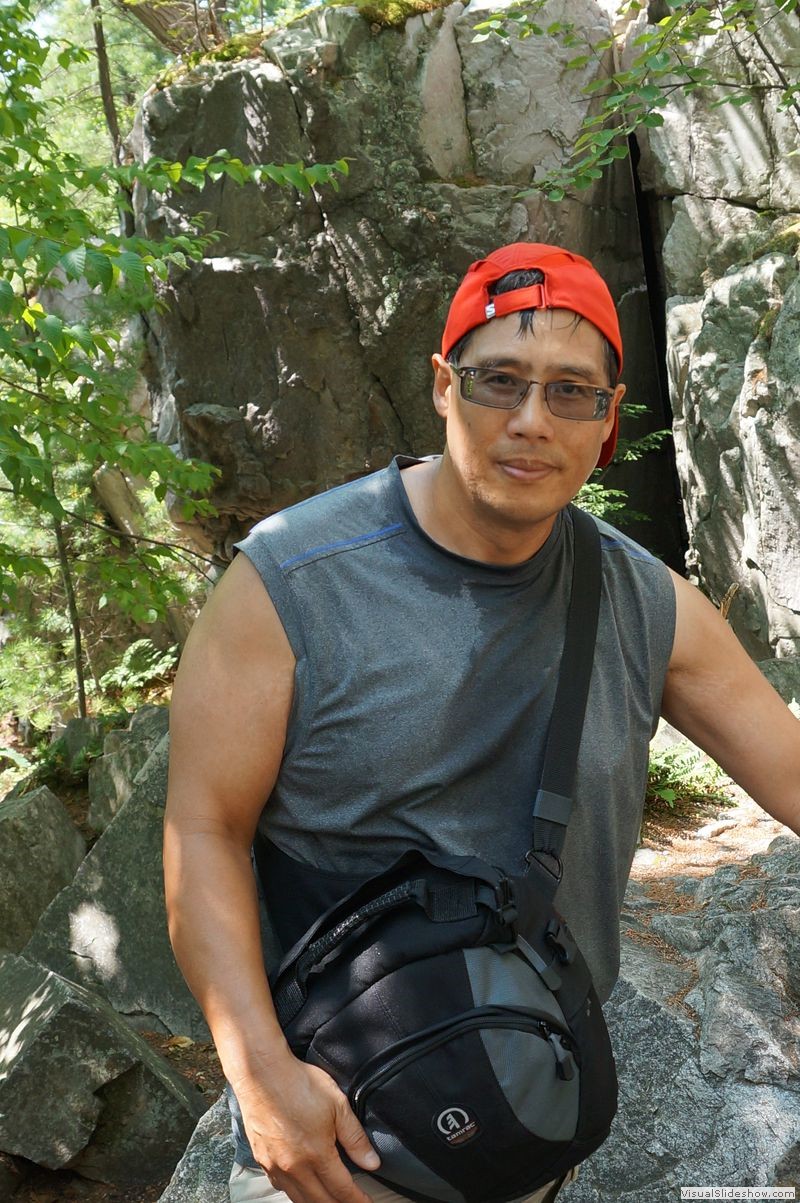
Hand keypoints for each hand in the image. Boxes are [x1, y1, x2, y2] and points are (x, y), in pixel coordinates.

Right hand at [235, 1054, 380, 1202]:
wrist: (261, 1073)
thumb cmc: (299, 1083)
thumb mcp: (337, 1105)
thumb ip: (355, 1138)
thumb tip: (372, 1162)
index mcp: (316, 1155)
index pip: (342, 1190)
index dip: (357, 1200)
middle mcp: (294, 1167)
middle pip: (320, 1202)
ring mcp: (275, 1165)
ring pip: (298, 1199)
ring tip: (330, 1199)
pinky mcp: (262, 1159)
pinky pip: (281, 1186)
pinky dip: (295, 1192)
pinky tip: (302, 1186)